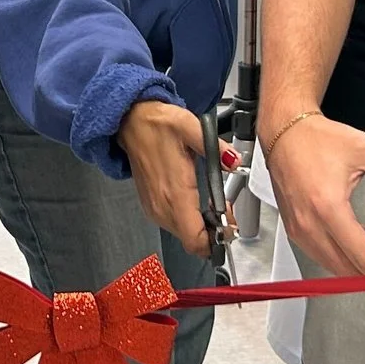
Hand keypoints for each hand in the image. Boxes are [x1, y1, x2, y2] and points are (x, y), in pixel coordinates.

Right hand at [117, 100, 216, 257]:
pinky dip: (189, 220)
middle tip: (224, 208)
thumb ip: (216, 147)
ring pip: (184, 235)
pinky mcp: (151, 206)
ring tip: (211, 202)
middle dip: (214, 231)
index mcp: (174, 192)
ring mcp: (154, 208)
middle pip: (193, 241)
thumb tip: (233, 160)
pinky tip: (195, 200)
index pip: (195, 240)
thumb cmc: (157, 125)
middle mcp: (162, 206)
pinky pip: (174, 225)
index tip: (228, 224)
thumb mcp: (190, 127)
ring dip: (202, 226)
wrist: (131, 122)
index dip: (217, 240)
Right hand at [260, 109, 364, 284]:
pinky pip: (322, 258)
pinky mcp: (295, 231)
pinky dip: (343, 261)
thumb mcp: (363, 149)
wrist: (284, 134)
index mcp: (328, 207)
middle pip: (350, 271)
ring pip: (336, 269)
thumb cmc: (316, 140)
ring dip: (361, 269)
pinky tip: (358, 247)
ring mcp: (300, 231)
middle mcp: (311, 224)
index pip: (363, 257)